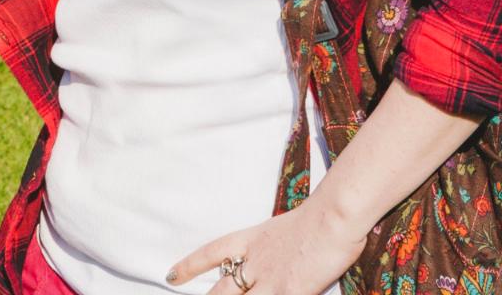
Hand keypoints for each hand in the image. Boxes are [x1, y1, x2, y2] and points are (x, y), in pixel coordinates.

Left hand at [167, 200, 366, 294]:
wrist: (333, 217)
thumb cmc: (319, 219)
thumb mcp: (285, 230)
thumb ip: (274, 249)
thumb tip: (274, 259)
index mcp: (251, 240)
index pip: (211, 253)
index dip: (189, 266)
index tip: (171, 275)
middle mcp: (255, 261)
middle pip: (222, 289)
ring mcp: (270, 280)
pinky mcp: (289, 291)